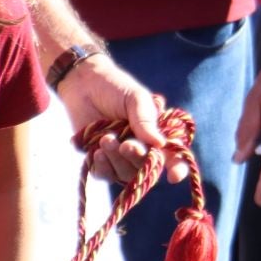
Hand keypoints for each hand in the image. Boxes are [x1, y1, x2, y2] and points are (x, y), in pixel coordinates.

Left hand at [56, 54, 182, 183]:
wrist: (83, 84)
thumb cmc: (115, 88)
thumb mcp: (135, 98)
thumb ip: (146, 120)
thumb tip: (161, 144)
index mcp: (157, 135)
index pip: (173, 157)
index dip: (177, 168)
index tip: (173, 176)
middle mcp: (141, 150)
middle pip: (147, 168)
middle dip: (137, 158)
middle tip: (127, 145)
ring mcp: (120, 157)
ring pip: (125, 174)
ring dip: (117, 160)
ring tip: (105, 139)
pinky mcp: (99, 160)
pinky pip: (104, 174)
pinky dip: (102, 167)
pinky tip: (96, 152)